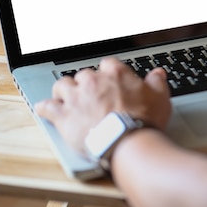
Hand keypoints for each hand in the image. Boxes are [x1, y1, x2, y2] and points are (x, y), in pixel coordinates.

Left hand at [35, 57, 170, 154]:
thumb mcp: (160, 98)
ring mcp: (76, 98)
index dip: (108, 74)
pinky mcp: (63, 116)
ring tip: (68, 99)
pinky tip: (47, 110)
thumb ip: (157, 82)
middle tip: (92, 96)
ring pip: (62, 85)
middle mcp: (93, 82)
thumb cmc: (144, 120)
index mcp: (115, 74)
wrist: (128, 141)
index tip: (111, 82)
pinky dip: (46, 108)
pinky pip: (46, 106)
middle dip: (86, 84)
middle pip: (83, 75)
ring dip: (64, 91)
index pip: (107, 64)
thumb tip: (157, 74)